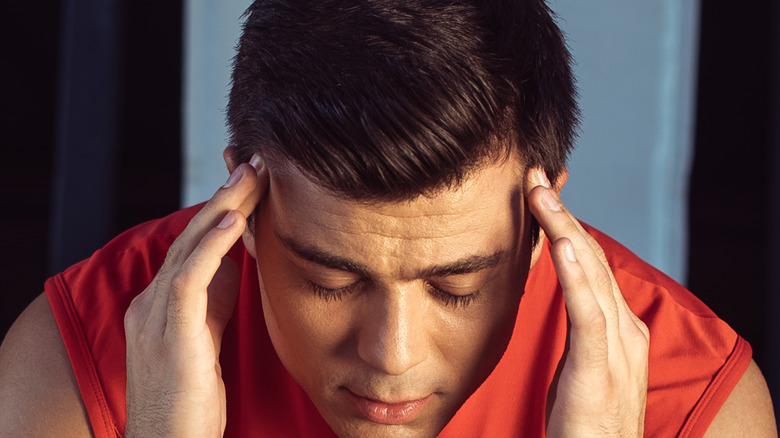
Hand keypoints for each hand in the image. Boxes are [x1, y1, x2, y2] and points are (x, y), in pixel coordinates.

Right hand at [124, 154, 266, 436]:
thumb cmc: (193, 399)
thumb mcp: (206, 337)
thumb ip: (216, 299)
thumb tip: (240, 261)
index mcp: (167, 302)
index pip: (197, 242)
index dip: (225, 209)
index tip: (256, 180)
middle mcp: (154, 300)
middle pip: (194, 235)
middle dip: (227, 196)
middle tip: (257, 162)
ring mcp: (156, 315)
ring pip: (191, 246)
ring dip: (223, 207)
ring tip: (252, 175)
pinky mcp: (168, 332)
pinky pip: (188, 278)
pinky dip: (210, 245)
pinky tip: (234, 219)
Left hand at [527, 169, 649, 436]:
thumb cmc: (583, 426)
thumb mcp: (578, 368)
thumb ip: (574, 332)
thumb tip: (553, 297)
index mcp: (617, 329)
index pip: (588, 263)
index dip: (564, 224)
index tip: (538, 192)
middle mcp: (624, 331)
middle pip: (589, 257)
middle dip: (561, 213)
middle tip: (534, 175)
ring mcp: (617, 349)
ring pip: (588, 274)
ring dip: (564, 228)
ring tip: (541, 192)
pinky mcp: (600, 371)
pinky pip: (589, 315)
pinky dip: (575, 276)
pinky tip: (560, 244)